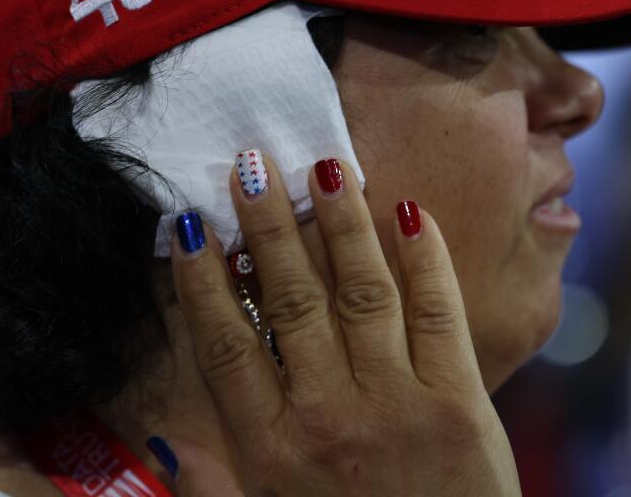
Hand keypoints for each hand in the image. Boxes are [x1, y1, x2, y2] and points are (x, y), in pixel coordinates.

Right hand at [165, 153, 521, 496]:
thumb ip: (215, 490)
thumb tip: (169, 444)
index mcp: (271, 452)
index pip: (225, 347)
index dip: (202, 282)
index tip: (188, 226)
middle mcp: (328, 416)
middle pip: (290, 301)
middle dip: (268, 228)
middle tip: (253, 165)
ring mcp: (398, 404)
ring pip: (361, 292)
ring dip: (340, 224)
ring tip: (324, 166)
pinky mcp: (461, 401)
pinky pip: (437, 313)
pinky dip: (425, 259)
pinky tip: (409, 211)